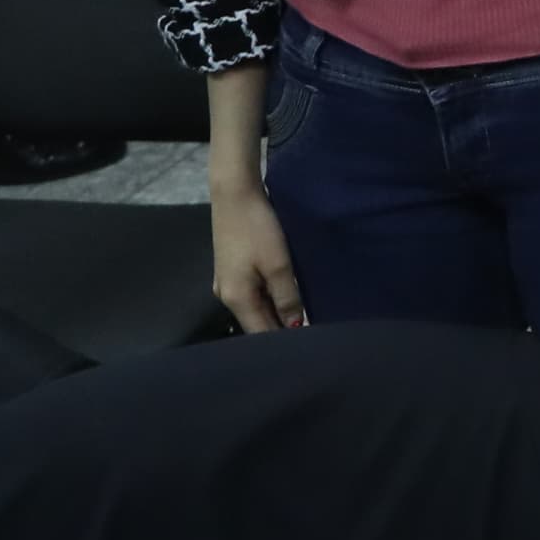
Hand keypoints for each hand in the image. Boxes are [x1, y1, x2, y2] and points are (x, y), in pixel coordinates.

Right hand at [205, 167, 304, 330]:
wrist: (235, 194)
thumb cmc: (256, 229)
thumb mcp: (278, 265)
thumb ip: (287, 298)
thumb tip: (295, 326)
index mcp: (236, 299)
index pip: (260, 333)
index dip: (283, 342)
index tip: (308, 345)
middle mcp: (227, 296)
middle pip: (257, 322)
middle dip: (282, 328)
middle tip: (312, 332)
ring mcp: (228, 282)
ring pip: (256, 307)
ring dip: (277, 312)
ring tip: (305, 316)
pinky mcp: (233, 269)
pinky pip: (254, 293)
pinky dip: (270, 297)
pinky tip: (289, 295)